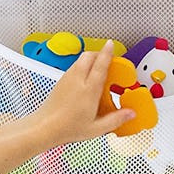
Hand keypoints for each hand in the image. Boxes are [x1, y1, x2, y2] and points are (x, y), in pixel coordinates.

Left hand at [0, 41, 135, 173]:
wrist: (43, 128)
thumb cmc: (67, 129)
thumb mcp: (97, 129)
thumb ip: (116, 120)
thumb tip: (130, 114)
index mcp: (88, 90)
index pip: (100, 65)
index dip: (107, 53)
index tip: (111, 45)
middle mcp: (77, 81)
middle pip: (89, 56)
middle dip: (99, 54)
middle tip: (108, 60)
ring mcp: (67, 79)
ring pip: (80, 60)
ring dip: (90, 60)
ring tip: (98, 71)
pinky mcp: (60, 82)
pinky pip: (73, 67)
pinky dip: (82, 67)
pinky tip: (85, 81)